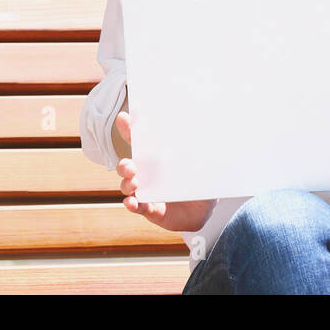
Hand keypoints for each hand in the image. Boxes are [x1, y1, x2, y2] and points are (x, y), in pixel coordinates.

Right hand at [115, 111, 215, 231]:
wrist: (205, 210)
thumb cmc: (200, 183)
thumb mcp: (202, 164)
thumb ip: (200, 152)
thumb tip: (203, 134)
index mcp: (157, 159)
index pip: (141, 143)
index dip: (130, 130)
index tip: (124, 118)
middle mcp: (148, 174)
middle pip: (128, 166)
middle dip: (125, 165)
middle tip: (130, 166)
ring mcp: (147, 192)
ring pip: (128, 186)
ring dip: (127, 184)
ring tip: (134, 183)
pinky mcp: (150, 210)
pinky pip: (137, 207)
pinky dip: (132, 204)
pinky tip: (132, 202)